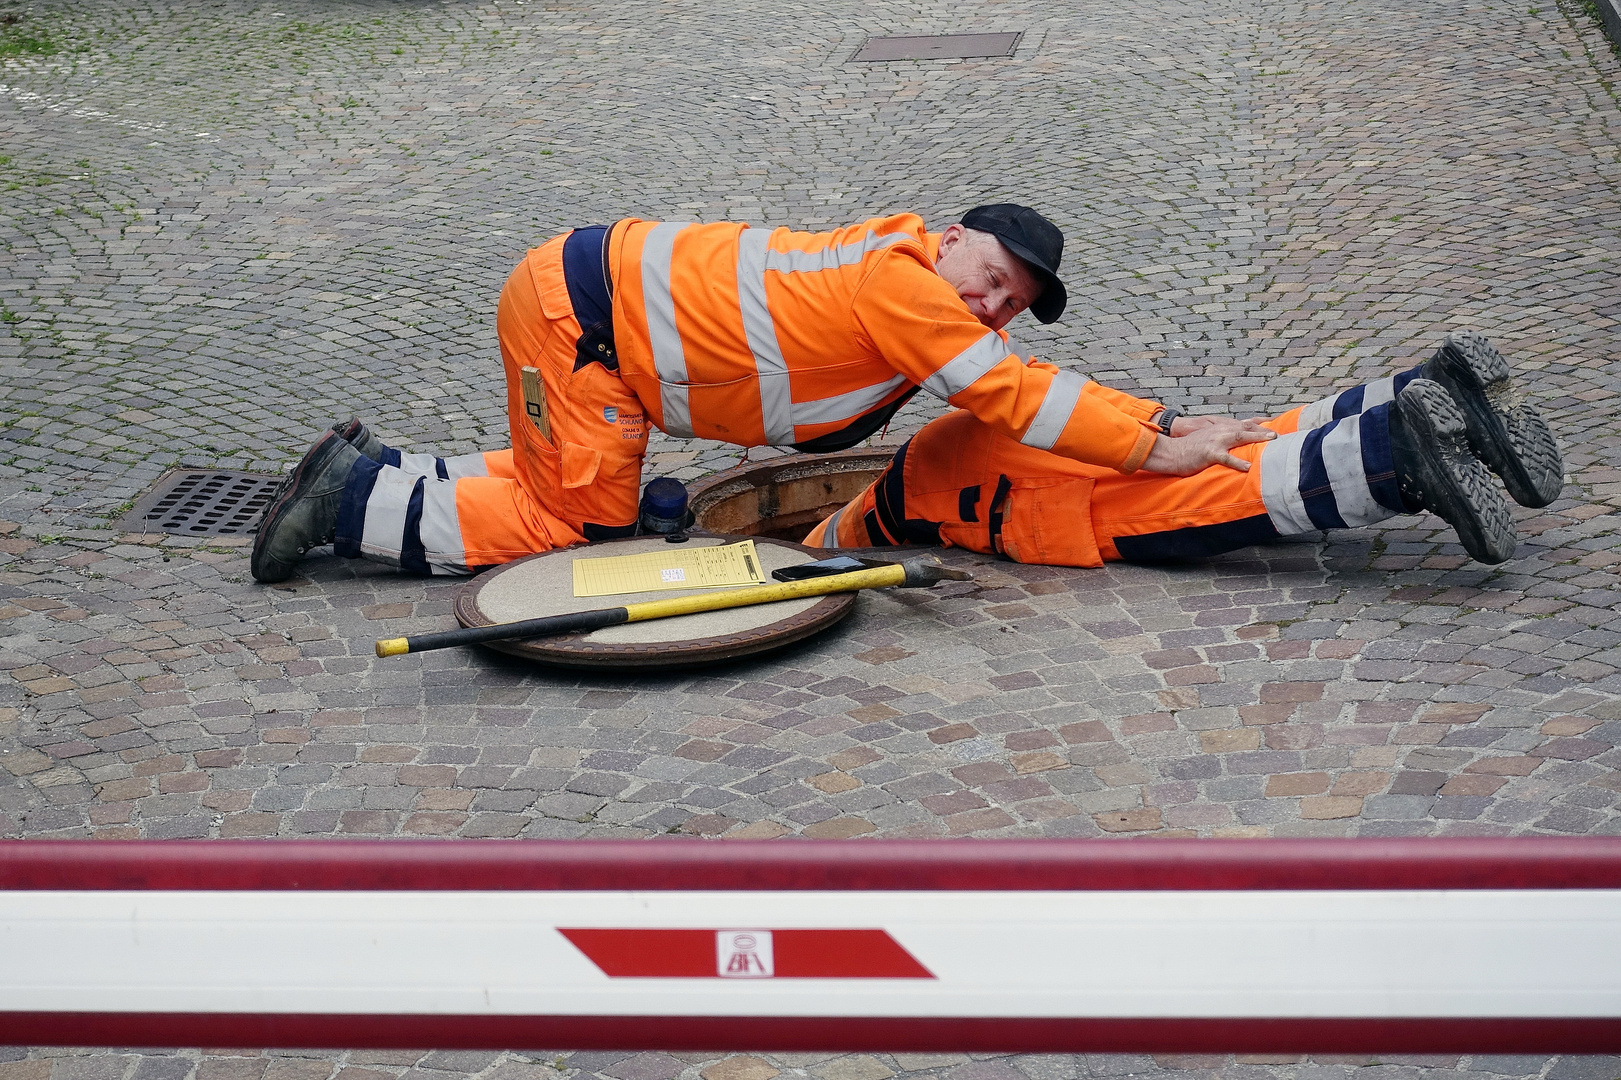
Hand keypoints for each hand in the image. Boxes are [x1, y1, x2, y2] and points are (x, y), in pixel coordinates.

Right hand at [1141, 417, 1275, 474]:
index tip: (1274, 428)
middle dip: (1264, 430)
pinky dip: (1238, 461)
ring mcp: (1215, 441)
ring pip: (1240, 437)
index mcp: (1219, 428)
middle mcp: (1220, 431)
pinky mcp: (1209, 453)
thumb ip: (1220, 439)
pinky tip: (1248, 466)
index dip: (1260, 426)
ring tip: (1272, 441)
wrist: (1170, 452)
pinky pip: (1226, 457)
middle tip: (1279, 434)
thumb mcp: (1206, 439)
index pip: (1244, 424)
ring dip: (1257, 437)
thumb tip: (1233, 444)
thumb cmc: (1188, 449)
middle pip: (1246, 428)